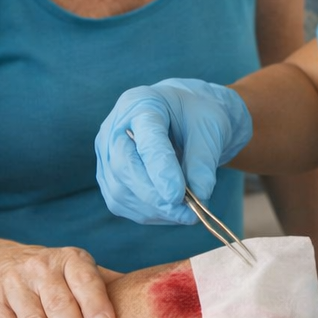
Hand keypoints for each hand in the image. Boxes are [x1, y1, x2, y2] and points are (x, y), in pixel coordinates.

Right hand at [95, 78, 252, 224]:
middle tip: (188, 212)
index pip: (145, 138)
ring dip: (156, 209)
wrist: (183, 118)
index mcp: (140, 103)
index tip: (178, 195)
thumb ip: (203, 161)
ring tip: (188, 212)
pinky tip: (173, 211)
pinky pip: (123, 204)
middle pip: (124, 166)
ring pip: (121, 192)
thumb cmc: (196, 117)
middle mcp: (114, 128)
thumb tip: (199, 196)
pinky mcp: (109, 179)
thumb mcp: (210, 128)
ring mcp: (106, 155)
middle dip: (156, 196)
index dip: (160, 168)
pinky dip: (151, 213)